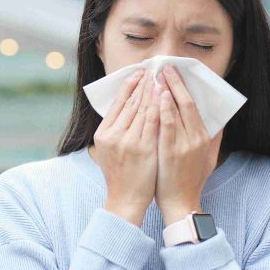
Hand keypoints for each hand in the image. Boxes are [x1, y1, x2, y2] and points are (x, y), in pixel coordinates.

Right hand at [92, 68, 159, 226]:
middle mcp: (113, 135)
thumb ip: (114, 130)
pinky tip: (166, 95)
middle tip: (154, 68)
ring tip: (162, 77)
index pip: (118, 102)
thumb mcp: (108, 151)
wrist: (125, 200)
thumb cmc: (120, 176)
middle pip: (131, 102)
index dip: (129, 85)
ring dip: (154, 90)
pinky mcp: (144, 148)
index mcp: (103, 133)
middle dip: (144, 84)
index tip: (140, 73)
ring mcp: (128, 141)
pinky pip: (154, 122)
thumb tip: (123, 109)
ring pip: (144, 108)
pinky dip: (160, 107)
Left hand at [155, 64, 223, 224]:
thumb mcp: (209, 159)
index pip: (195, 105)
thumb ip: (215, 138)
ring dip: (167, 89)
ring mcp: (185, 144)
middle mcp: (197, 137)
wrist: (180, 203)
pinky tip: (158, 95)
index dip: (185, 87)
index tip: (175, 73)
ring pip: (177, 109)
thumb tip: (218, 121)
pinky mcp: (171, 151)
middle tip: (165, 65)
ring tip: (157, 74)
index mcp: (205, 137)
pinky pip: (167, 124)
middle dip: (176, 82)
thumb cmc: (191, 181)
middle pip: (187, 102)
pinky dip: (164, 108)